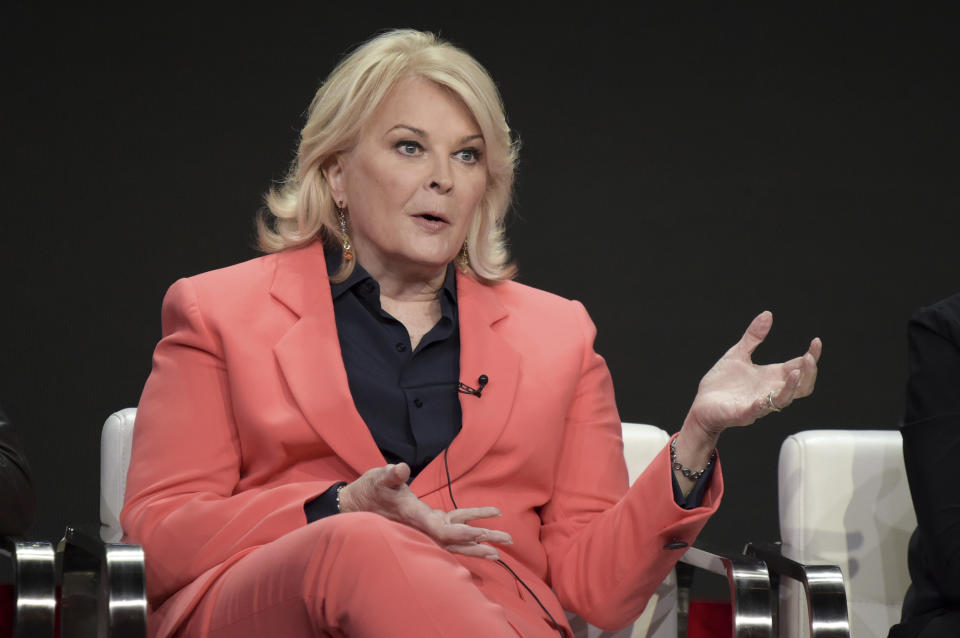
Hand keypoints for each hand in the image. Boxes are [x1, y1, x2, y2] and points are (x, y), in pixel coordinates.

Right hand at [338, 462, 511, 559]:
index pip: (443, 530)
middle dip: (480, 545)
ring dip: (479, 542)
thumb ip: (391, 475)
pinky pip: (451, 525)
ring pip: (457, 538)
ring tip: (502, 547)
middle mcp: (424, 527)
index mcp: (416, 517)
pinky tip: (482, 527)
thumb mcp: (379, 478)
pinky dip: (468, 525)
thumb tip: (400, 469)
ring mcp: (426, 526)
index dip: (462, 533)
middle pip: (457, 541)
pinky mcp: (427, 520)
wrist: (358, 503)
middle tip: (505, 546)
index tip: (481, 534)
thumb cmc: (370, 489)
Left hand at [685, 310, 821, 438]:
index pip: (799, 367)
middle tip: (809, 358)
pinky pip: (756, 412)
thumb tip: (767, 314)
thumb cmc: (722, 383)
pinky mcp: (742, 414)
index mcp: (771, 376)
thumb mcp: (738, 354)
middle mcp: (770, 391)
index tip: (816, 342)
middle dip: (809, 372)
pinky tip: (763, 397)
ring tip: (795, 372)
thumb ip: (753, 337)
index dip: (811, 357)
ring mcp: (758, 404)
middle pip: (801, 386)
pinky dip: (761, 405)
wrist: (701, 404)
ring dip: (792, 387)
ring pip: (783, 400)